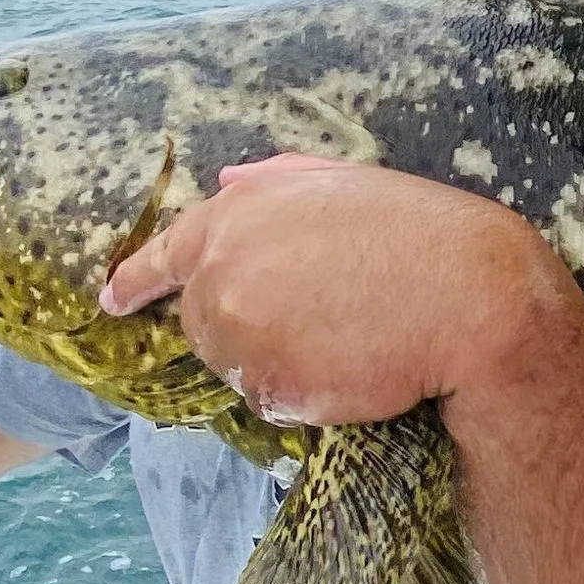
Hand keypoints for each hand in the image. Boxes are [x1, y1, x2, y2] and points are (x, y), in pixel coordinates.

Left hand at [97, 154, 564, 427]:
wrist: (470, 299)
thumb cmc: (421, 234)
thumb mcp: (346, 183)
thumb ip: (278, 182)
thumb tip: (226, 182)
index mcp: (237, 213)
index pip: (164, 254)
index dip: (136, 281)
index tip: (113, 300)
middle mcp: (222, 270)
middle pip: (203, 319)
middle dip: (247, 325)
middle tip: (320, 321)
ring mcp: (239, 332)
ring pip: (238, 364)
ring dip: (278, 360)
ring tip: (348, 336)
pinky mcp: (267, 385)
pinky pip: (272, 400)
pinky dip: (305, 394)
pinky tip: (353, 366)